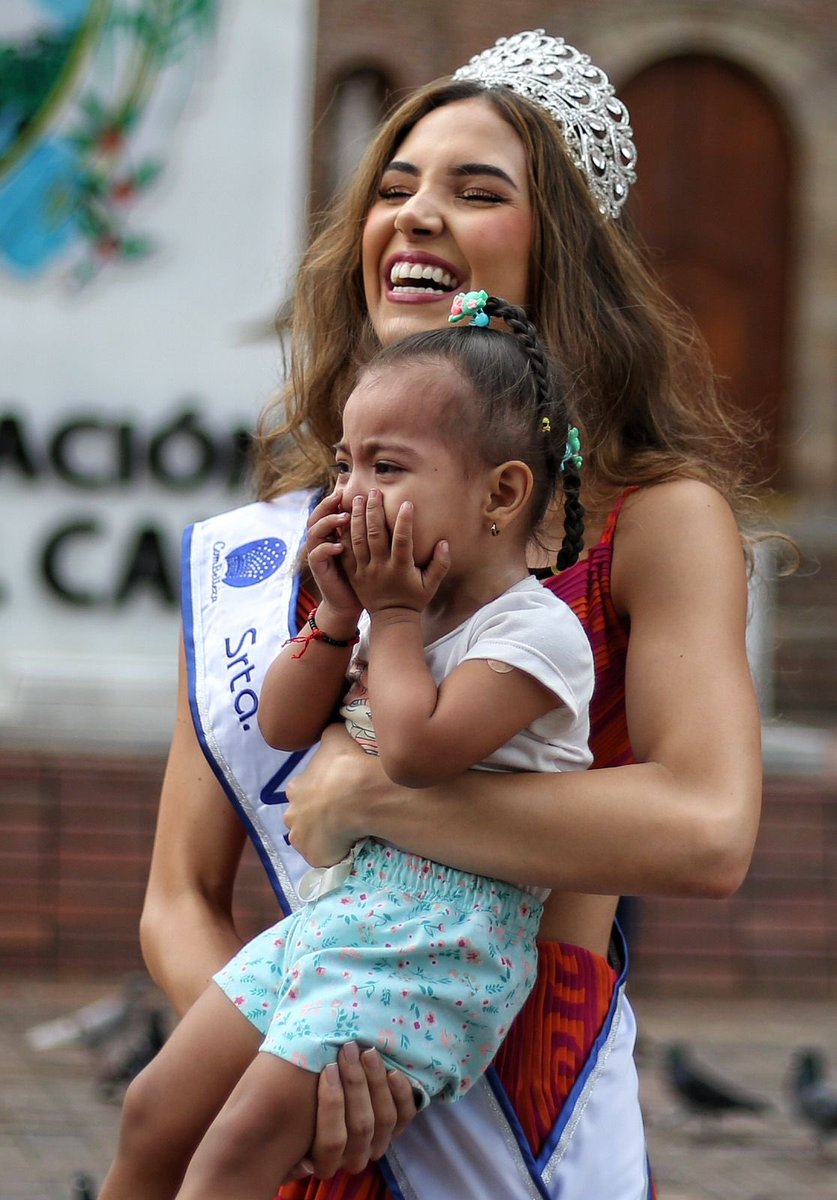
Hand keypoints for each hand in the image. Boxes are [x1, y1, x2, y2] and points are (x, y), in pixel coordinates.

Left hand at [284, 725, 384, 865]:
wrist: (357, 796)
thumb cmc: (345, 765)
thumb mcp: (335, 736)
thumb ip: (329, 733)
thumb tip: (331, 725)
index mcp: (296, 789)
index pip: (302, 791)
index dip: (317, 792)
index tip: (334, 792)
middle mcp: (292, 815)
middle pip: (302, 817)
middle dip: (315, 816)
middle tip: (339, 814)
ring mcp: (302, 840)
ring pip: (311, 839)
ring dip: (324, 836)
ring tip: (346, 832)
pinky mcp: (315, 857)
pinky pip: (325, 856)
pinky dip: (334, 852)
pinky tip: (350, 845)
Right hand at [288, 1044, 417, 1179]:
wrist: (328, 1093)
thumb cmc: (299, 1100)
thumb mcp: (289, 1107)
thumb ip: (287, 1107)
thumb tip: (276, 1099)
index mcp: (323, 1158)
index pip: (331, 1141)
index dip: (332, 1105)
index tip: (327, 1069)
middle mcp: (352, 1155)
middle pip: (361, 1126)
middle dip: (355, 1083)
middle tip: (349, 1049)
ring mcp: (376, 1142)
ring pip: (384, 1119)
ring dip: (376, 1082)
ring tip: (367, 1052)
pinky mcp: (395, 1127)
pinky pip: (404, 1116)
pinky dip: (401, 1093)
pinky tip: (393, 1071)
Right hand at [305, 490, 361, 627]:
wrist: (350, 602)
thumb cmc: (364, 575)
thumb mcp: (367, 550)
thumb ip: (371, 531)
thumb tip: (389, 509)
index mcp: (334, 534)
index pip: (329, 510)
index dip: (335, 499)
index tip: (351, 490)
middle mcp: (323, 541)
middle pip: (316, 515)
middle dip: (327, 504)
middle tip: (342, 495)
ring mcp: (318, 554)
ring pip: (313, 531)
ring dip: (327, 522)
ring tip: (344, 518)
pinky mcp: (318, 569)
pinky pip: (316, 554)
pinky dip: (326, 548)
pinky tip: (339, 546)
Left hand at [343, 491, 448, 614]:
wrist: (391, 619)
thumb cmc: (414, 599)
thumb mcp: (431, 585)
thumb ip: (440, 564)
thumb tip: (444, 543)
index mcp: (400, 568)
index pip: (402, 540)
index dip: (404, 521)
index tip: (406, 503)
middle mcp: (381, 567)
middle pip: (375, 535)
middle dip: (374, 511)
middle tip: (374, 491)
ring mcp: (365, 570)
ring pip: (358, 540)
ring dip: (357, 517)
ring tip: (357, 498)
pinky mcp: (353, 573)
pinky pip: (346, 551)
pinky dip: (344, 534)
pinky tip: (343, 518)